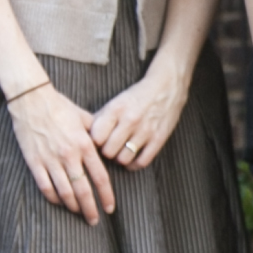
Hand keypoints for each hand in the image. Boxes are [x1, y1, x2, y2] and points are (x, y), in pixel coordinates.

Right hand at [6, 83, 115, 223]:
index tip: (110, 208)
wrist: (31, 99)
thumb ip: (96, 135)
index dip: (106, 195)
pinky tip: (59, 202)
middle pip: (83, 190)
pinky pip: (45, 186)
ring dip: (73, 206)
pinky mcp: (34, 161)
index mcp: (84, 144)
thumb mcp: (84, 118)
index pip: (100, 177)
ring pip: (64, 192)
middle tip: (94, 220)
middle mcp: (69, 155)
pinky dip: (53, 198)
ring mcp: (50, 159)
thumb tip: (107, 148)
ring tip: (78, 212)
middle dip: (90, 208)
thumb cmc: (59, 106)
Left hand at [89, 57, 191, 175]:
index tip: (98, 140)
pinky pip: (142, 162)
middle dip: (107, 151)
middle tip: (109, 147)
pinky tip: (131, 158)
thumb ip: (100, 117)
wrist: (167, 87)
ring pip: (124, 159)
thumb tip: (85, 134)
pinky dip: (134, 164)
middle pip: (108, 151)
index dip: (95, 141)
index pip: (96, 137)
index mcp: (116, 109)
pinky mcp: (159, 139)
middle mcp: (130, 120)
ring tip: (120, 151)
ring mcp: (146, 131)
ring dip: (120, 158)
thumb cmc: (137, 95)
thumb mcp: (116, 101)